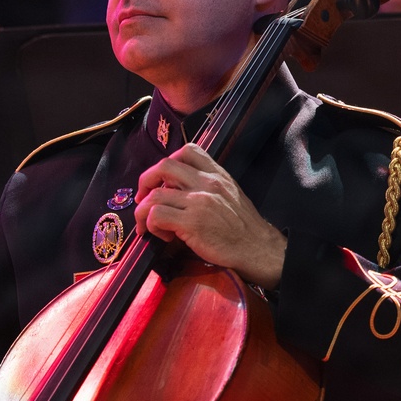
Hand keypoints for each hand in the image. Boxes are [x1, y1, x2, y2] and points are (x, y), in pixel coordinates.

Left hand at [133, 142, 286, 288]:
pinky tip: (163, 235)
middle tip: (144, 199)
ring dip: (144, 211)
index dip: (167, 163)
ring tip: (150, 225)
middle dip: (146, 181)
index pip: (187, 151)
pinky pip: (157, 215)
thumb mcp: (230, 195)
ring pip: (154, 195)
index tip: (161, 180)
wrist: (257, 249)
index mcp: (217, 175)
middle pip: (163, 166)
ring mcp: (198, 202)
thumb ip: (208, 186)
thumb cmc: (243, 228)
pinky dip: (152, 225)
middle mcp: (207, 183)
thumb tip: (179, 189)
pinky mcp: (192, 224)